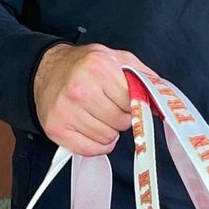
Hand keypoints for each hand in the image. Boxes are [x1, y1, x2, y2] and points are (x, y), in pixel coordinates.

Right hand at [32, 43, 152, 155]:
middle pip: (120, 122)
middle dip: (120, 119)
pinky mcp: (56, 129)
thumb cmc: (83, 65)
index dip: (133, 104)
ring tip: (97, 117)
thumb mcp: (115, 58)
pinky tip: (91, 129)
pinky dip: (96, 145)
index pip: (132, 102)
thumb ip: (142, 76)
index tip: (125, 101)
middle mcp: (80, 89)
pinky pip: (90, 150)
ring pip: (106, 138)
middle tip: (109, 108)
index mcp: (99, 68)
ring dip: (108, 132)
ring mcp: (66, 111)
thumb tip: (161, 100)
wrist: (46, 69)